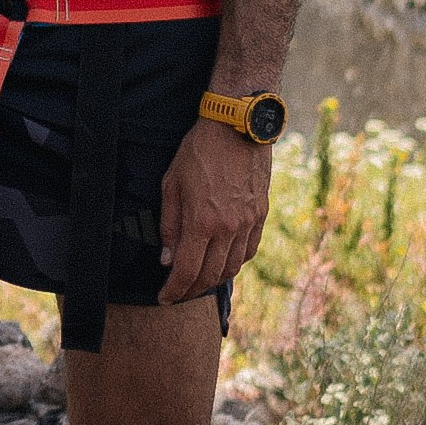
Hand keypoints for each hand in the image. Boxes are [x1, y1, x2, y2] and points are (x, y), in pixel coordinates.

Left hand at [156, 115, 273, 307]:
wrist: (237, 126)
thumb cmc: (198, 152)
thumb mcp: (171, 184)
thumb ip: (169, 226)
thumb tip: (167, 260)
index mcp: (202, 222)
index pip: (186, 271)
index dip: (174, 290)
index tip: (164, 298)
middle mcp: (228, 228)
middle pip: (210, 275)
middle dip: (191, 290)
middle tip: (178, 292)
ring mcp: (248, 223)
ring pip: (232, 267)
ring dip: (213, 279)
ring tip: (198, 280)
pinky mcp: (261, 215)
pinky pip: (249, 251)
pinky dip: (235, 263)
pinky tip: (223, 262)